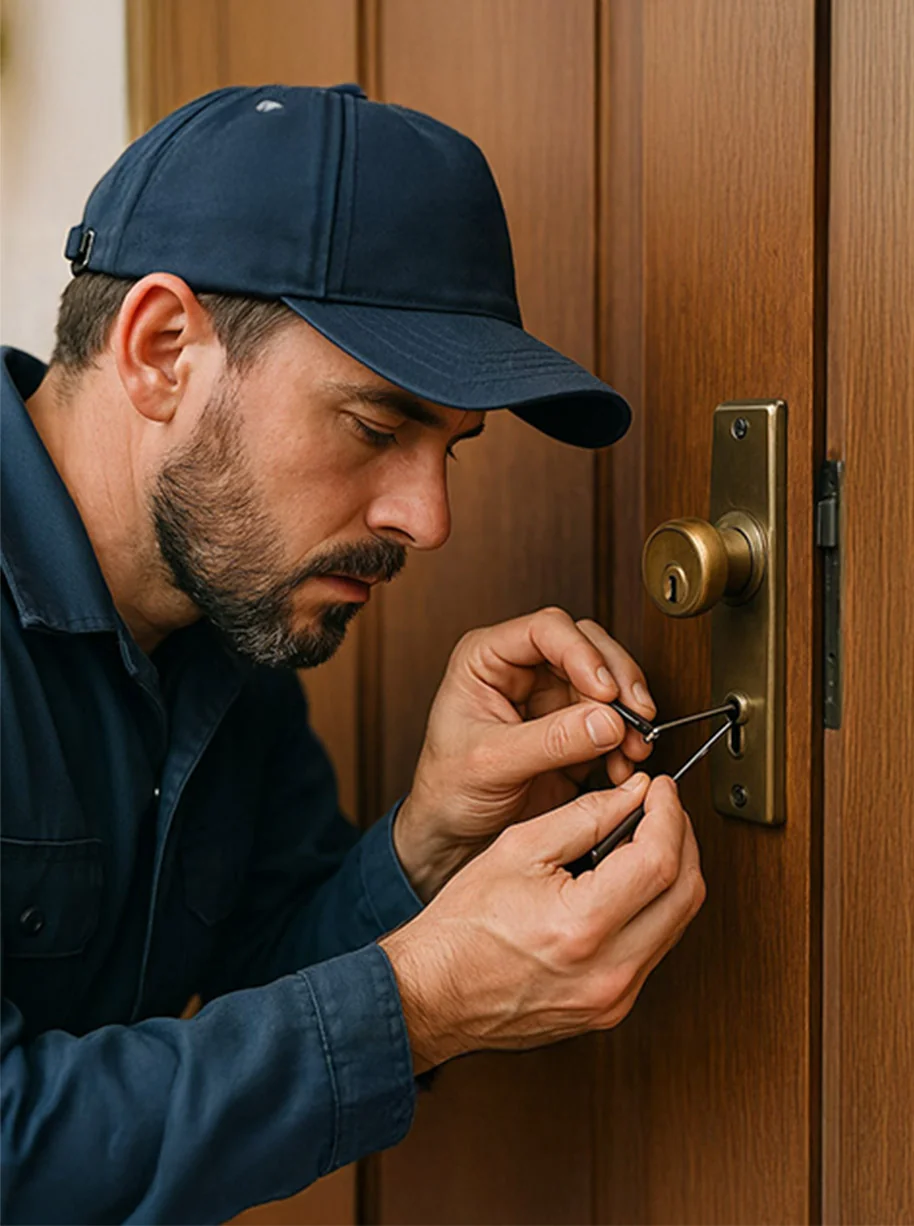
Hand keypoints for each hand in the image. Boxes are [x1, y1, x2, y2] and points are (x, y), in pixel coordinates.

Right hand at [381, 774, 705, 1070]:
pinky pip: (656, 949)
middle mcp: (608, 972)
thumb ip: (585, 817)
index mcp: (580, 927)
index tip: (661, 790)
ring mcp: (614, 998)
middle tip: (662, 809)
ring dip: (674, 874)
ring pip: (680, 923)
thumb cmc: (461, 928)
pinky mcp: (612, 1010)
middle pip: (687, 894)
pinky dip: (655, 908)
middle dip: (682, 839)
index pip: (660, 861)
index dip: (668, 814)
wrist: (433, 994)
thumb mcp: (517, 848)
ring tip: (645, 840)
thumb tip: (634, 796)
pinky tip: (631, 884)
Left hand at [393, 607, 655, 899]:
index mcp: (487, 659)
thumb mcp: (492, 762)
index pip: (546, 629)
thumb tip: (608, 720)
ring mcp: (551, 698)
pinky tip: (623, 765)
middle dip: (617, 680)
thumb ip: (550, 740)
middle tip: (635, 714)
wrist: (453, 836)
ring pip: (608, 682)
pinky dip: (626, 741)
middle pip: (587, 647)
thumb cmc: (449, 789)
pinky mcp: (573, 730)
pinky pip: (612, 721)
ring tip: (634, 746)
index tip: (605, 691)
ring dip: (629, 713)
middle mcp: (522, 669)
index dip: (582, 653)